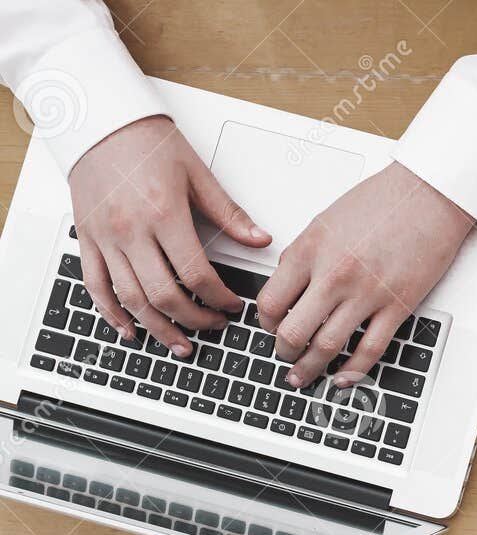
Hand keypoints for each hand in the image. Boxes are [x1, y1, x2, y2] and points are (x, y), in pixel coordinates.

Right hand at [68, 116, 270, 355]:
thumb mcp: (197, 174)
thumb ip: (229, 214)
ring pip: (130, 298)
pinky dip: (112, 313)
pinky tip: (130, 329)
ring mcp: (105, 237)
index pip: (196, 274)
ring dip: (157, 328)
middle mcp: (131, 230)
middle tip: (213, 328)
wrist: (99, 121)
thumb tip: (261, 240)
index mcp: (164, 214)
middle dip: (194, 320)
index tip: (233, 306)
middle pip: (164, 295)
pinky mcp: (87, 238)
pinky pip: (95, 285)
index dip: (219, 298)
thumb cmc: (147, 142)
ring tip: (180, 343)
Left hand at [258, 163, 473, 388]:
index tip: (270, 328)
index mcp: (309, 250)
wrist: (427, 196)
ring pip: (327, 347)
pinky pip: (370, 349)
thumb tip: (291, 287)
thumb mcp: (325, 221)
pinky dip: (353, 371)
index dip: (265, 323)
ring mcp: (366, 293)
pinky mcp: (397, 306)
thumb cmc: (381, 202)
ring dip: (311, 368)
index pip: (271, 301)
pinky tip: (343, 377)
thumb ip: (305, 255)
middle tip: (284, 357)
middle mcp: (334, 274)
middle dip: (284, 352)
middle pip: (293, 331)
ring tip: (305, 375)